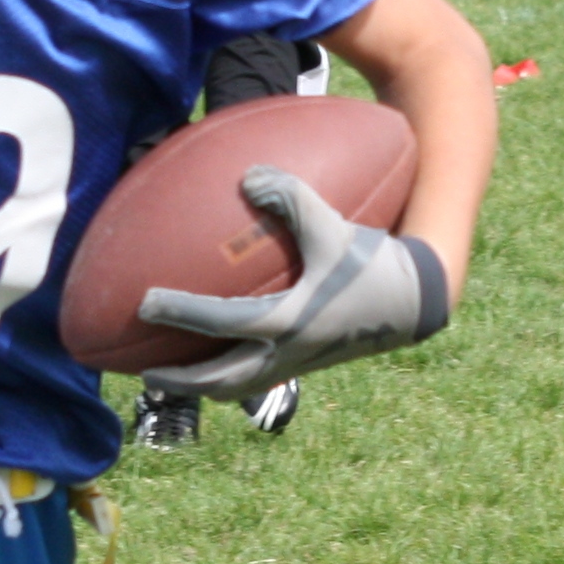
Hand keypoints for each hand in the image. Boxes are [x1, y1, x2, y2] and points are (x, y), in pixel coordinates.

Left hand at [139, 165, 449, 401]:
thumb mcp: (335, 227)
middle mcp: (288, 352)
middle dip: (180, 380)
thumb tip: (250, 175)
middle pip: (220, 381)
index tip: (144, 303)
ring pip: (238, 388)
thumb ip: (293, 198)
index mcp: (290, 322)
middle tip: (143, 369)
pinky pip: (257, 378)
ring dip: (201, 386)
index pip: (221, 322)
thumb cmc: (374, 263)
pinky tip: (215, 357)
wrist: (419, 303)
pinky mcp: (305, 365)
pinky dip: (229, 374)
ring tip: (169, 377)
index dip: (180, 312)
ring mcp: (297, 365)